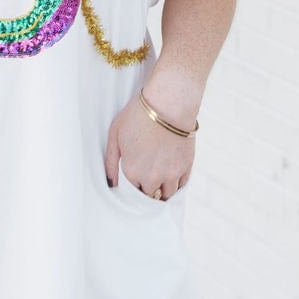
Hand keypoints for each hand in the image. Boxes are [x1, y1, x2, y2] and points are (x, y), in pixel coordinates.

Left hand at [104, 74, 200, 199]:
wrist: (169, 103)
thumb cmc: (139, 115)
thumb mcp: (115, 134)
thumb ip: (111, 161)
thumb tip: (111, 182)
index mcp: (132, 171)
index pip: (131, 193)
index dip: (132, 187)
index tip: (133, 182)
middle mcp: (152, 177)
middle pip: (149, 196)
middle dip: (147, 190)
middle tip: (146, 181)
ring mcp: (171, 174)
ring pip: (167, 195)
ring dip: (163, 190)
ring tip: (160, 180)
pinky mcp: (186, 167)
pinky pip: (182, 186)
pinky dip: (176, 184)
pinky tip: (172, 175)